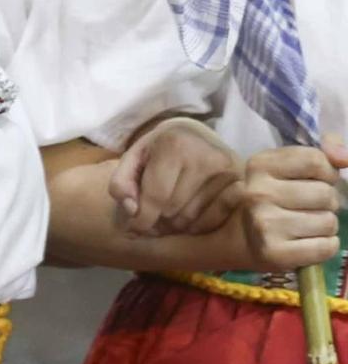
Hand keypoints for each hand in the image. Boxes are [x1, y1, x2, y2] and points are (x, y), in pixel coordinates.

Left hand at [111, 116, 242, 237]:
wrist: (196, 135)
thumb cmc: (158, 150)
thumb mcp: (133, 159)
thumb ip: (121, 183)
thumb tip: (132, 210)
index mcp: (174, 144)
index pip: (155, 196)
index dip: (141, 219)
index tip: (135, 228)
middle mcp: (205, 156)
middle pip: (173, 210)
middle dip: (158, 220)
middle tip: (153, 216)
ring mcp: (228, 170)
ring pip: (192, 218)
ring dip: (176, 224)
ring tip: (169, 213)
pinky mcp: (241, 183)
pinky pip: (215, 219)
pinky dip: (198, 225)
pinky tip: (189, 216)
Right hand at [232, 139, 347, 270]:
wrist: (236, 235)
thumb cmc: (272, 196)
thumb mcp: (287, 165)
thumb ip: (323, 152)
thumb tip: (347, 157)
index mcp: (260, 165)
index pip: (316, 161)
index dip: (327, 173)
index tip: (314, 180)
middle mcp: (257, 193)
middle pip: (325, 194)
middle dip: (327, 202)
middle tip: (307, 207)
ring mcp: (264, 225)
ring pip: (328, 222)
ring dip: (325, 225)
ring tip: (305, 225)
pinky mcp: (274, 253)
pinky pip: (326, 247)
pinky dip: (325, 246)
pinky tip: (307, 242)